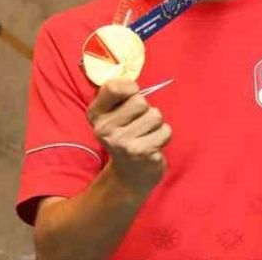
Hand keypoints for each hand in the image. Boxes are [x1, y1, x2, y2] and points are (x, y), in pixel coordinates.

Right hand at [87, 79, 172, 194]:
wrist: (129, 175)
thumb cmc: (125, 135)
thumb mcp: (111, 114)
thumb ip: (118, 94)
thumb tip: (131, 85)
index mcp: (95, 115)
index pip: (113, 87)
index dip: (129, 87)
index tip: (131, 96)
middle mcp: (105, 130)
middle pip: (140, 101)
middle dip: (145, 109)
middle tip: (138, 123)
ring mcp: (124, 143)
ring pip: (155, 115)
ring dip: (156, 124)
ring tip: (145, 134)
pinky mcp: (143, 153)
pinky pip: (165, 131)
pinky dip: (163, 136)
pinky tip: (152, 145)